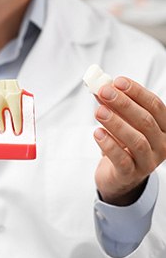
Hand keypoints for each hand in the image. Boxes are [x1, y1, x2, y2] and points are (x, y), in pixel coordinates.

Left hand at [94, 77, 165, 205]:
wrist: (118, 176)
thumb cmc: (122, 143)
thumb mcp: (120, 121)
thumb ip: (111, 104)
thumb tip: (100, 86)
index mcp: (164, 127)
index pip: (155, 106)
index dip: (137, 92)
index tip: (118, 81)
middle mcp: (162, 144)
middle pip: (146, 121)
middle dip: (124, 104)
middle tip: (104, 92)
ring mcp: (148, 161)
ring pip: (136, 140)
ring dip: (116, 123)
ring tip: (99, 111)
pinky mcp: (131, 174)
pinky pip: (122, 159)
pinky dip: (109, 144)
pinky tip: (97, 133)